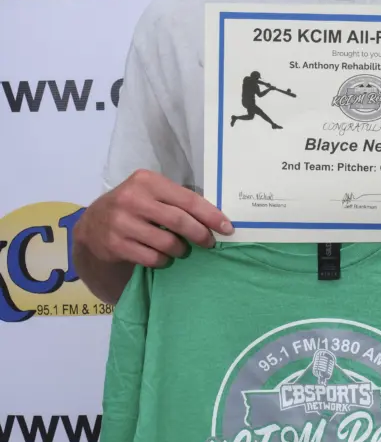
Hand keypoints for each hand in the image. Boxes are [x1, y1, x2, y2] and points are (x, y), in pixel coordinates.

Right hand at [74, 169, 233, 268]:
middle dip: (200, 234)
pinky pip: (152, 258)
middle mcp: (133, 199)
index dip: (211, 215)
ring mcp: (122, 222)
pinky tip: (163, 257)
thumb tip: (213, 217)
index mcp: (147, 181)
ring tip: (181, 250)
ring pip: (167, 243)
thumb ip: (175, 200)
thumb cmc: (132, 205)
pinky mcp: (115, 244)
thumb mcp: (150, 192)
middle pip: (179, 221)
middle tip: (209, 243)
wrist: (93, 223)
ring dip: (180, 250)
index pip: (188, 199)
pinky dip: (163, 260)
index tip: (227, 228)